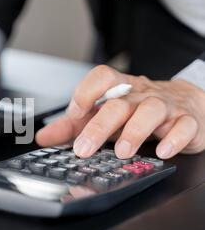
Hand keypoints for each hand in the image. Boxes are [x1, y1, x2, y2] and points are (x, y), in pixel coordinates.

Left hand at [36, 65, 204, 158]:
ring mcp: (165, 106)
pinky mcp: (186, 121)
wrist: (185, 105)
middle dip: (100, 126)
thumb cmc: (137, 110)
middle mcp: (140, 95)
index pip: (102, 77)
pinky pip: (183, 126)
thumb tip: (42, 137)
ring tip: (122, 152)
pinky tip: (162, 152)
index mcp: (119, 89)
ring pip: (151, 111)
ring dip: (135, 132)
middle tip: (84, 149)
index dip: (86, 92)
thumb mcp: (102, 115)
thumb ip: (72, 126)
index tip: (74, 113)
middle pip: (119, 103)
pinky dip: (174, 139)